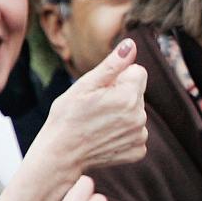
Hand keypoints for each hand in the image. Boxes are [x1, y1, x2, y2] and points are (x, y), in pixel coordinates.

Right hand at [36, 39, 147, 177]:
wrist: (60, 155)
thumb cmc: (66, 117)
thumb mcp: (85, 85)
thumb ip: (113, 64)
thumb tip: (131, 45)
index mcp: (128, 96)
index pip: (139, 72)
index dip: (119, 77)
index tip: (102, 89)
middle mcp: (140, 116)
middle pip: (138, 93)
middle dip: (121, 95)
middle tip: (97, 107)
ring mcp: (140, 136)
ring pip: (137, 112)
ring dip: (123, 114)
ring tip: (99, 123)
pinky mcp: (138, 151)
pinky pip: (137, 132)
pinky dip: (124, 133)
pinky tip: (105, 136)